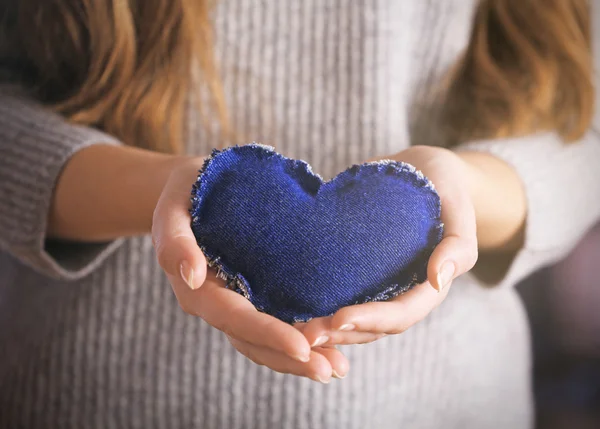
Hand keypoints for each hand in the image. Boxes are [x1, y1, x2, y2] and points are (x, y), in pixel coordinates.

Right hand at [151, 157, 348, 381]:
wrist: (195, 189)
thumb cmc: (186, 193)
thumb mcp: (172, 209)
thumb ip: (175, 241)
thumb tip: (193, 277)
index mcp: (199, 291)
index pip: (235, 318)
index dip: (268, 334)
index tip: (303, 348)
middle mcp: (219, 304)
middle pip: (255, 341)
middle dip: (293, 358)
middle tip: (333, 369)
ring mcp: (238, 302)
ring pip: (268, 341)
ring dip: (302, 357)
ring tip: (339, 367)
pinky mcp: (256, 294)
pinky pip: (278, 322)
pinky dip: (303, 337)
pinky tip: (333, 343)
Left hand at [297, 145, 478, 347]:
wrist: (424, 170)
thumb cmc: (447, 188)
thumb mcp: (459, 208)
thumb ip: (457, 245)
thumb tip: (437, 280)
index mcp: (428, 287)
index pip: (400, 314)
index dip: (370, 320)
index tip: (338, 320)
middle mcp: (401, 291)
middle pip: (371, 326)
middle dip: (339, 333)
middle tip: (305, 335)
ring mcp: (378, 283)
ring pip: (351, 317)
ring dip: (324, 327)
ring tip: (294, 329)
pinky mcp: (357, 270)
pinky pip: (337, 293)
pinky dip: (317, 304)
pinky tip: (288, 306)